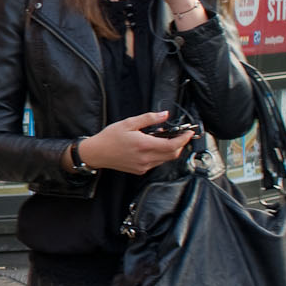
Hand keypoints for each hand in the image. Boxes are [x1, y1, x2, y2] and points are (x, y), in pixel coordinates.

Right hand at [75, 110, 194, 174]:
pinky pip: (156, 163)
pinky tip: (152, 146)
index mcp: (144, 145)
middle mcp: (146, 158)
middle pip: (173, 154)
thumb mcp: (128, 123)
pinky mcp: (140, 170)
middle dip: (180, 145)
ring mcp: (144, 166)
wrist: (96, 153)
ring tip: (163, 138)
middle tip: (179, 135)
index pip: (173, 145)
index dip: (184, 139)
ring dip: (170, 150)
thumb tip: (165, 115)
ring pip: (166, 159)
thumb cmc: (110, 137)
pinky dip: (160, 155)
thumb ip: (149, 118)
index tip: (188, 133)